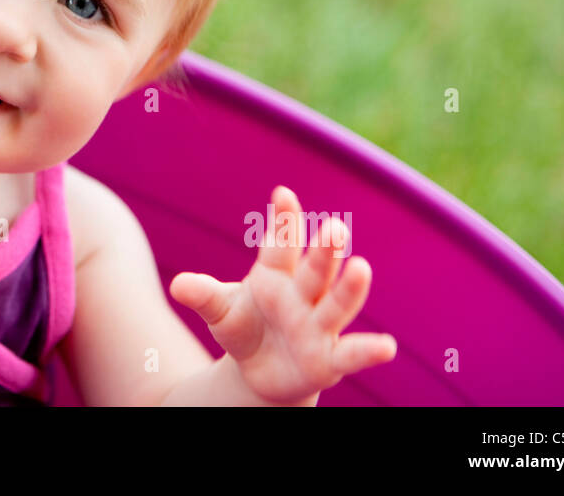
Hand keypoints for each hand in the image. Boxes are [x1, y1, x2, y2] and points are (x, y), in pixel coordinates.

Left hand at [169, 185, 396, 404]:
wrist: (260, 370)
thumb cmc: (244, 327)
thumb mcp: (221, 311)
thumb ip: (204, 296)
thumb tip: (176, 285)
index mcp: (276, 274)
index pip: (281, 243)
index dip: (284, 220)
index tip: (282, 193)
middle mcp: (303, 294)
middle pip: (315, 269)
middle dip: (324, 250)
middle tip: (334, 226)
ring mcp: (318, 325)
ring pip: (336, 304)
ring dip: (349, 288)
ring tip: (361, 267)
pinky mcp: (328, 359)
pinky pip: (351, 354)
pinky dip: (369, 351)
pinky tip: (387, 346)